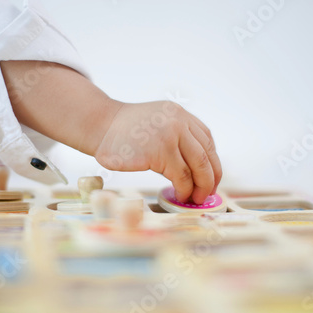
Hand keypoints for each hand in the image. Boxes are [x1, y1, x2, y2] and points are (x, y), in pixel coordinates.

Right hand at [95, 101, 221, 203]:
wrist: (100, 125)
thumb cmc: (125, 131)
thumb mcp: (157, 122)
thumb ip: (177, 136)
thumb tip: (196, 169)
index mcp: (180, 114)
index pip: (207, 141)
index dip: (212, 163)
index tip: (210, 178)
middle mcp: (179, 122)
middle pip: (206, 155)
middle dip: (209, 179)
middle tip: (206, 193)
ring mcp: (171, 136)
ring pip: (197, 167)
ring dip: (199, 187)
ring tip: (193, 198)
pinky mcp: (160, 151)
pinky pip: (181, 176)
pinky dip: (184, 189)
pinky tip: (180, 194)